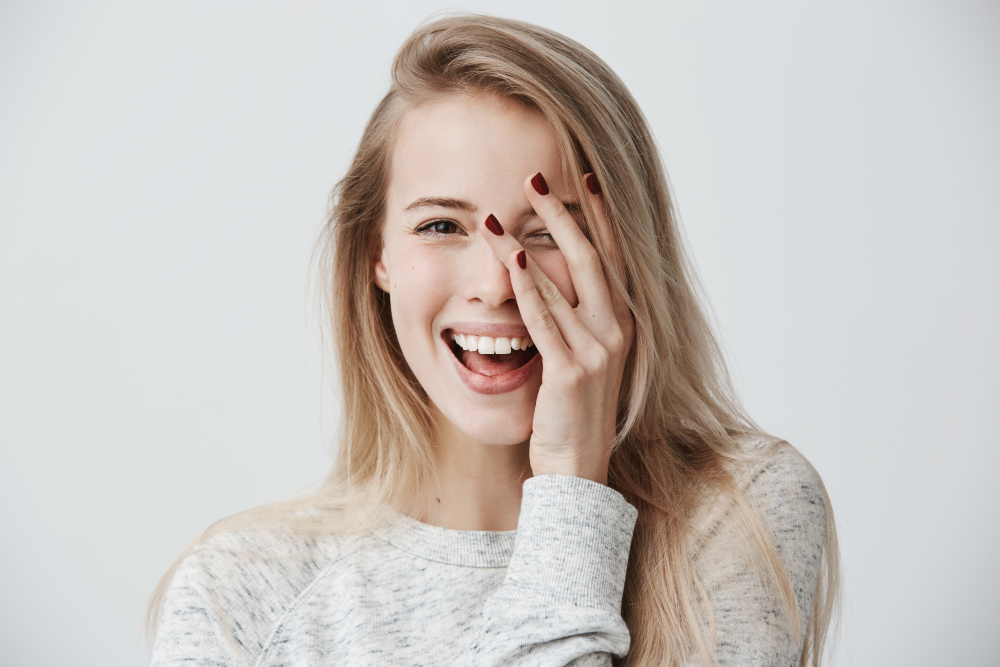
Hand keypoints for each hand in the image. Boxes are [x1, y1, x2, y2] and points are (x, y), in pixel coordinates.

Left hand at [481, 172, 633, 484]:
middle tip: (536, 177)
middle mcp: (616, 329)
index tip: (584, 178)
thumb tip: (546, 281)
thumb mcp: (583, 358)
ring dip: (529, 240)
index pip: (612, 256)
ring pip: (563, 279)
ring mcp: (598, 349)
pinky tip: (510, 256)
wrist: (576, 467)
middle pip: (590, 255)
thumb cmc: (571, 412)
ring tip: (504, 212)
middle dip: (563, 211)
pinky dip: (526, 284)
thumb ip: (573, 319)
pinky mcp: (571, 371)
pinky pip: (543, 318)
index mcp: (621, 322)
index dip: (599, 215)